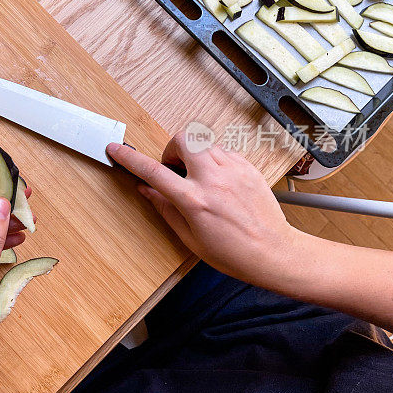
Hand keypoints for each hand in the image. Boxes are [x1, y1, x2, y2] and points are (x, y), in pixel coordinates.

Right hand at [106, 135, 296, 282]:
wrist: (275, 253)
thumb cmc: (234, 253)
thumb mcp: (190, 238)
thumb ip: (165, 208)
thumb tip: (146, 190)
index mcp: (195, 201)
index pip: (154, 172)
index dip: (130, 159)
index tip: (117, 150)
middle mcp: (214, 180)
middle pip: (184, 139)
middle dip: (172, 148)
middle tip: (174, 167)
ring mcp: (234, 171)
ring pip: (204, 142)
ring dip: (194, 154)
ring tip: (198, 177)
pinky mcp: (248, 168)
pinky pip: (223, 151)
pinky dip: (213, 160)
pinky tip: (217, 181)